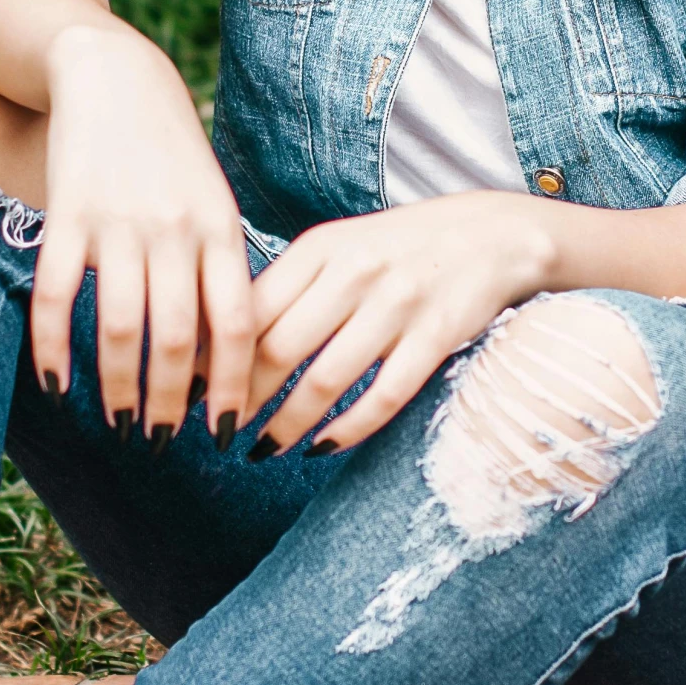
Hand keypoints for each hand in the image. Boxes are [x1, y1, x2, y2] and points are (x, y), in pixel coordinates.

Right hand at [28, 20, 254, 443]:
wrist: (115, 76)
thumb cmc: (172, 154)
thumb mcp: (215, 203)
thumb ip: (220, 270)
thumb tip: (220, 360)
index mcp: (221, 230)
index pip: (236, 327)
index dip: (233, 388)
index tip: (225, 434)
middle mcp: (174, 230)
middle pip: (177, 340)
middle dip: (171, 405)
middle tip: (161, 443)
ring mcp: (119, 223)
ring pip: (121, 328)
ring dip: (119, 389)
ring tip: (118, 425)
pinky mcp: (67, 214)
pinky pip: (59, 296)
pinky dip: (56, 348)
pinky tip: (58, 385)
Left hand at [246, 194, 555, 453]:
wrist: (491, 234)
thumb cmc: (400, 248)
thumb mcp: (340, 249)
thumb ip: (288, 287)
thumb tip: (220, 338)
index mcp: (320, 248)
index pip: (250, 309)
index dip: (216, 358)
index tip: (194, 392)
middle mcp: (355, 273)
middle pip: (279, 349)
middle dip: (243, 400)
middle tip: (220, 433)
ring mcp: (397, 304)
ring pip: (326, 380)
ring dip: (288, 425)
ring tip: (264, 450)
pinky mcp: (436, 336)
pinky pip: (384, 396)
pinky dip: (347, 428)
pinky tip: (322, 447)